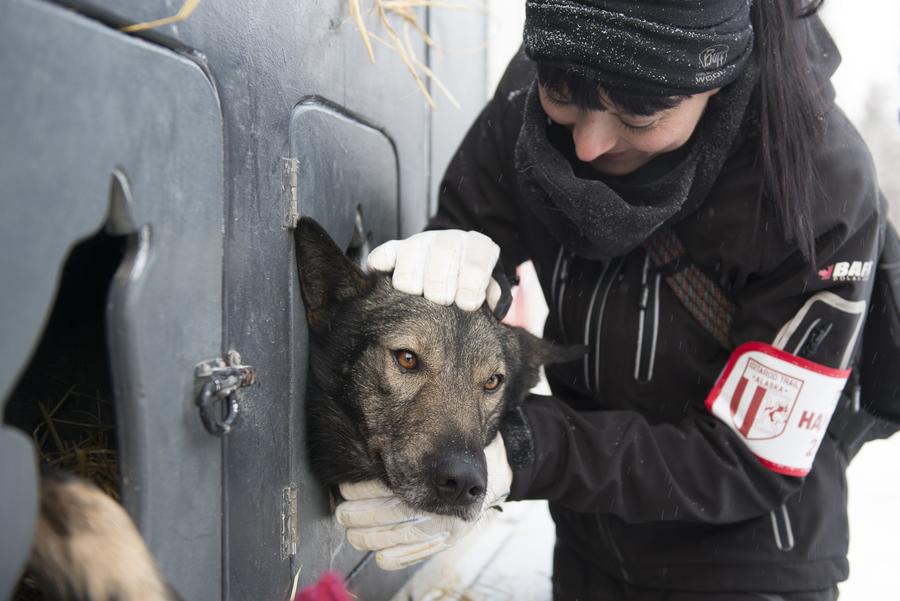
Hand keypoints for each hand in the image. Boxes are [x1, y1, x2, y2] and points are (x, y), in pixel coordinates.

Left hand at [334, 434, 512, 569]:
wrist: (482, 478)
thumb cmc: (449, 463)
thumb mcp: (431, 456)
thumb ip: (408, 462)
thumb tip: (369, 461)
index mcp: (439, 479)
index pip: (394, 487)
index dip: (366, 490)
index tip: (346, 490)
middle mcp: (446, 504)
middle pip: (394, 513)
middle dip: (362, 515)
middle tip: (341, 514)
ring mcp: (448, 527)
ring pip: (401, 536)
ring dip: (371, 537)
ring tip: (351, 534)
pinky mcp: (448, 541)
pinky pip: (418, 554)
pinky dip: (396, 558)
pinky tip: (379, 556)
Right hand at [367, 230, 501, 311]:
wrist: (452, 265)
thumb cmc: (471, 285)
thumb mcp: (490, 288)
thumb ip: (495, 297)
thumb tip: (497, 309)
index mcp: (477, 246)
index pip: (475, 261)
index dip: (470, 285)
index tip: (468, 305)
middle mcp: (448, 239)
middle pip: (441, 255)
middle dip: (441, 285)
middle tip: (441, 302)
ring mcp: (419, 243)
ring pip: (410, 256)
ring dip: (413, 282)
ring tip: (418, 296)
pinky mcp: (395, 249)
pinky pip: (383, 254)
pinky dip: (381, 268)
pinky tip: (386, 282)